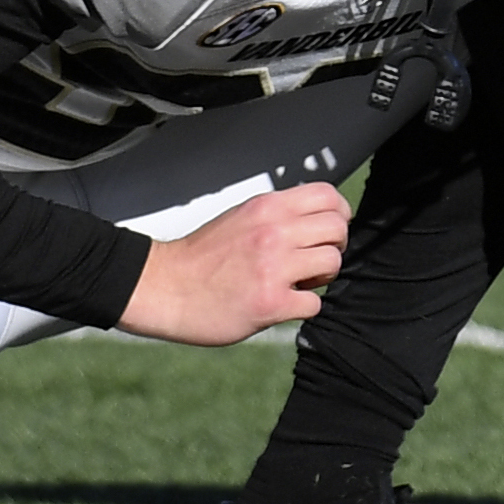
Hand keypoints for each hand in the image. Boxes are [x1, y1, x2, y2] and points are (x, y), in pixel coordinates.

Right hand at [117, 183, 349, 345]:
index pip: (328, 196)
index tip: (331, 228)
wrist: (164, 287)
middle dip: (333, 246)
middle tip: (314, 260)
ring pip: (332, 263)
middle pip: (338, 229)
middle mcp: (273, 232)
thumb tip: (316, 219)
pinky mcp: (270, 302)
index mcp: (267, 208)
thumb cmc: (200, 257)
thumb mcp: (241, 217)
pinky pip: (314, 303)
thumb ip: (277, 215)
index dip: (339, 213)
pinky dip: (303, 307)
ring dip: (320, 277)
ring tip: (298, 282)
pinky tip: (284, 304)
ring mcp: (273, 267)